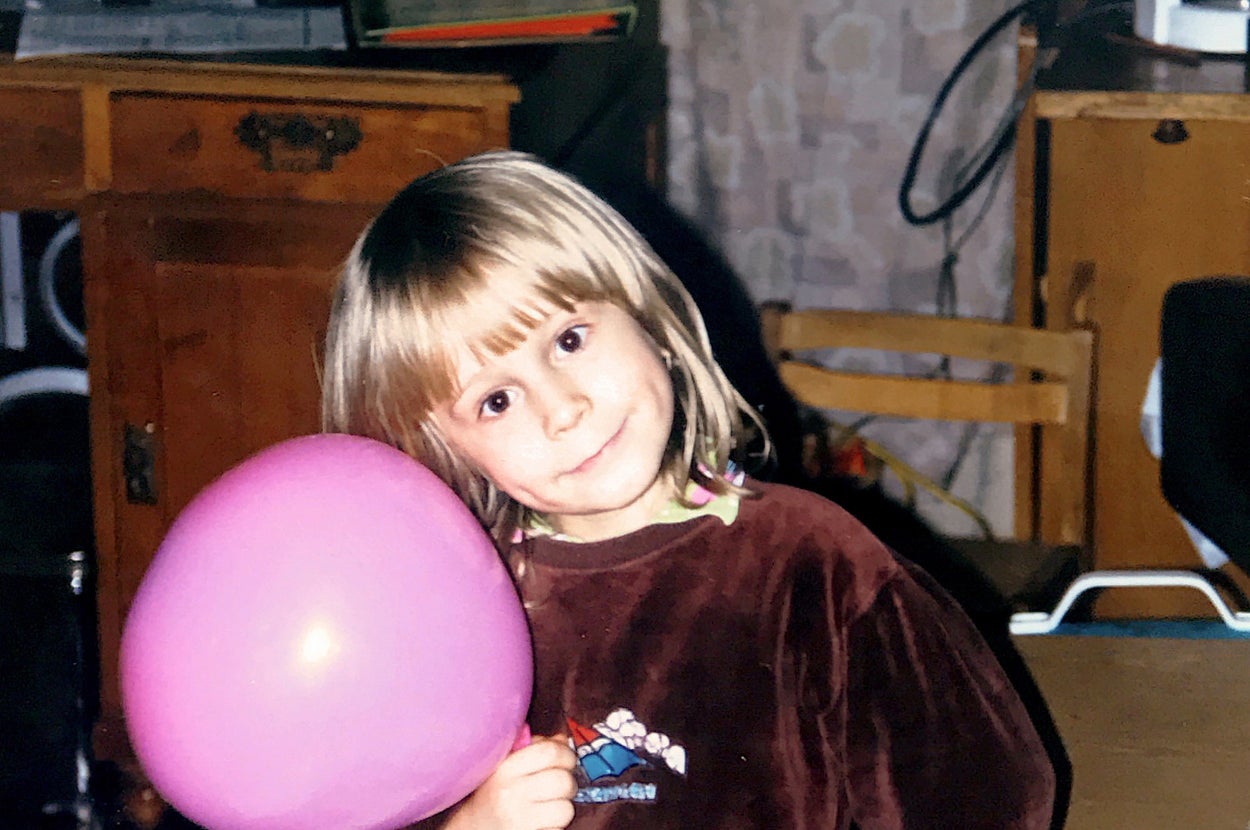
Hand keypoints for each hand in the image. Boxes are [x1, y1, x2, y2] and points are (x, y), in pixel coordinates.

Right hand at [446, 735, 577, 829]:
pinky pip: (560, 828)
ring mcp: (520, 819)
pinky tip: (544, 820)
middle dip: (568, 782)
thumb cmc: (493, 793)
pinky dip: (557, 825)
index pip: (550, 751)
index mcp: (505, 769)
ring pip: (566, 808)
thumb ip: (533, 747)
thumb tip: (562, 739)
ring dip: (564, 807)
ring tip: (550, 805)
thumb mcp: (504, 764)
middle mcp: (511, 793)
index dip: (566, 754)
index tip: (566, 760)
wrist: (474, 826)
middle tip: (560, 785)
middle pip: (563, 780)